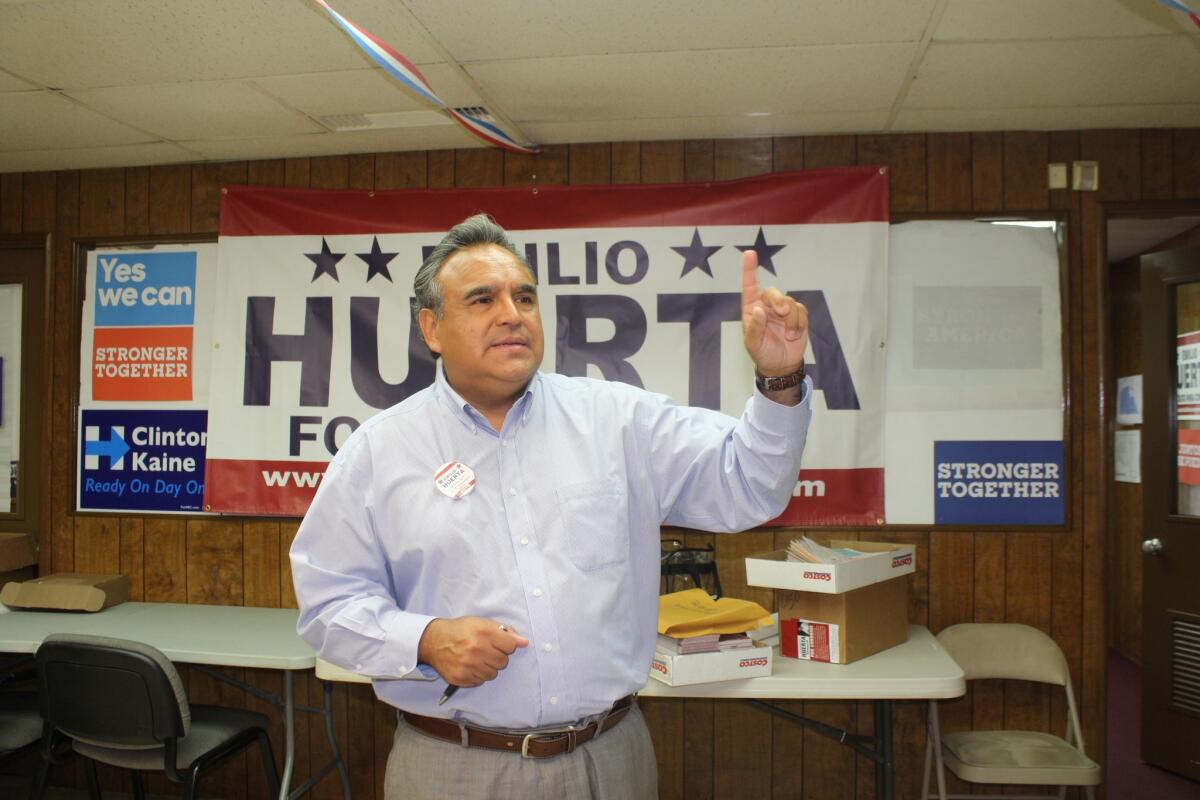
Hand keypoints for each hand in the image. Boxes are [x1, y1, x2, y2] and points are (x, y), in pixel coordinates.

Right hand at [417, 617, 528, 686]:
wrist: (434, 641)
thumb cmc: (461, 630)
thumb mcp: (481, 623)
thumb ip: (504, 631)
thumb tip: (524, 642)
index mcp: (483, 632)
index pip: (511, 645)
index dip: (507, 645)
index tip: (500, 643)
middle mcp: (476, 649)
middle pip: (503, 662)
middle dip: (498, 657)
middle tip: (486, 651)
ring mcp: (468, 665)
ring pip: (493, 674)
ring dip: (488, 667)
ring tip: (477, 659)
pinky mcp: (461, 677)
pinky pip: (480, 681)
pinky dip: (477, 675)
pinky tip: (469, 666)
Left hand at [741, 250, 807, 375]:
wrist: (781, 365)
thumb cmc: (762, 353)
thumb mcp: (753, 344)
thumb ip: (755, 328)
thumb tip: (760, 310)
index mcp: (752, 309)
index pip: (750, 286)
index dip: (749, 270)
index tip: (749, 254)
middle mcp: (766, 306)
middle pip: (773, 292)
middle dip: (779, 301)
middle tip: (782, 312)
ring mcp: (783, 310)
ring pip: (790, 303)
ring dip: (791, 320)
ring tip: (789, 335)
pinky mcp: (797, 316)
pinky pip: (802, 311)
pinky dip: (799, 324)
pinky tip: (794, 335)